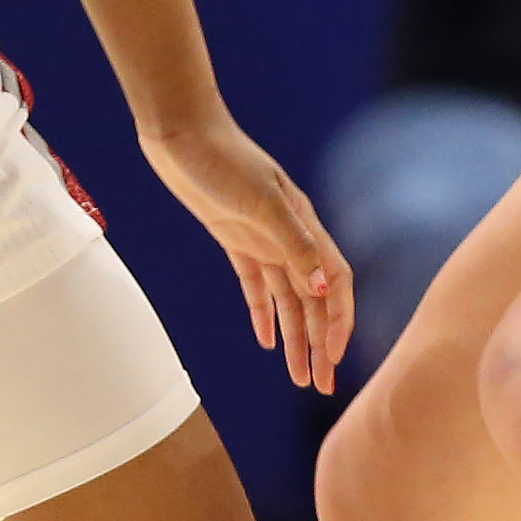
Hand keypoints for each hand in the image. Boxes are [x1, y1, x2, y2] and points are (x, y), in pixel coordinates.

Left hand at [140, 111, 352, 394]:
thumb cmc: (223, 159)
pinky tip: (267, 341)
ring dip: (296, 338)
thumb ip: (294, 243)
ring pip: (288, 300)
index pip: (336, 283)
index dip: (338, 321)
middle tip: (321, 386)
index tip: (332, 358)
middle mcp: (290, 238)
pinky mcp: (235, 239)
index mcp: (305, 227)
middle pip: (314, 301)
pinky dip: (264, 313)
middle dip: (320, 343)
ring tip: (299, 377)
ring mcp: (262, 239)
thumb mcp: (262, 201)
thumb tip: (324, 288)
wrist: (182, 133)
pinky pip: (256, 286)